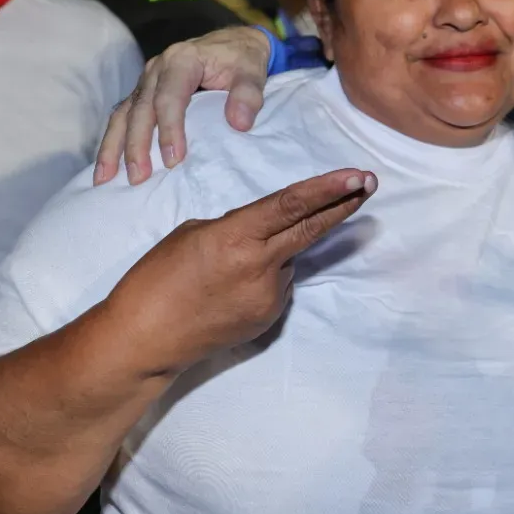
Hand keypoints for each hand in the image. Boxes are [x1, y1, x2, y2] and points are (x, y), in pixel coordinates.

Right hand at [94, 27, 271, 186]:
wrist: (232, 44)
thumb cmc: (241, 59)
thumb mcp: (252, 71)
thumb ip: (248, 94)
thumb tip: (238, 123)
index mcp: (182, 60)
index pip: (169, 97)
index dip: (170, 130)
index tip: (174, 160)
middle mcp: (157, 68)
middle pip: (141, 109)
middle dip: (137, 145)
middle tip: (139, 177)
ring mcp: (146, 80)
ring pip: (123, 114)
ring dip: (114, 147)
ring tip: (106, 178)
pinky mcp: (143, 92)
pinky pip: (122, 116)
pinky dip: (113, 141)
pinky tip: (107, 166)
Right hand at [110, 168, 376, 371]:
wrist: (145, 338)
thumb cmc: (156, 279)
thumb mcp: (193, 234)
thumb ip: (237, 228)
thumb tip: (266, 233)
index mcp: (235, 237)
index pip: (291, 206)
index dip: (328, 189)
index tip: (358, 175)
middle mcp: (260, 266)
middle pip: (312, 229)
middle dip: (344, 205)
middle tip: (369, 184)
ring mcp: (268, 296)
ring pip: (286, 260)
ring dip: (274, 253)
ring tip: (224, 270)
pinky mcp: (269, 319)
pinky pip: (276, 285)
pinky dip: (263, 278)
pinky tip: (228, 290)